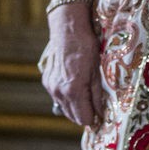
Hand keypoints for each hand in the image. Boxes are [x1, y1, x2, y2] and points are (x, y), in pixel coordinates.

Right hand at [40, 7, 103, 125]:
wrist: (68, 30)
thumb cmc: (86, 48)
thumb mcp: (97, 72)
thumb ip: (97, 96)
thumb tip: (101, 114)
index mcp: (74, 91)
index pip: (84, 118)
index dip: (94, 119)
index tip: (101, 117)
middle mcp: (59, 92)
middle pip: (73, 116)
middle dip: (85, 114)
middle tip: (95, 108)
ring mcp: (51, 87)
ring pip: (64, 108)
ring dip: (75, 107)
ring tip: (86, 97)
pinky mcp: (47, 81)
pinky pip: (58, 97)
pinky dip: (67, 97)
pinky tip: (75, 87)